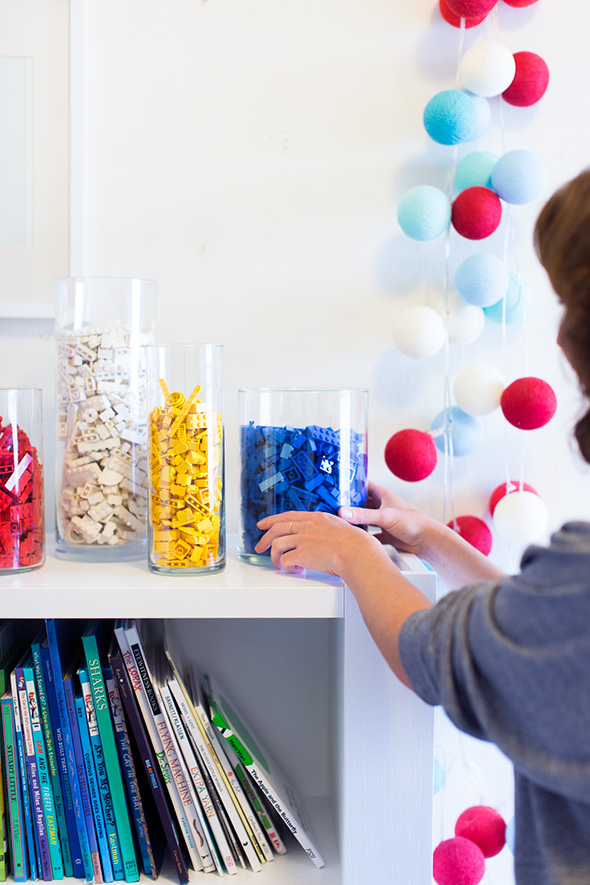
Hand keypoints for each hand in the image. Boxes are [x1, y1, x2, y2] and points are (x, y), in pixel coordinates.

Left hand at [255, 510, 378, 575]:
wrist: (358, 552)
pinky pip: (285, 560)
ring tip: (278, 564)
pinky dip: (286, 566)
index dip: (273, 520)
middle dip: (265, 538)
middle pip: (276, 528)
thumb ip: (326, 529)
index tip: (264, 524)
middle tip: (260, 546)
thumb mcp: (339, 527)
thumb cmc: (356, 544)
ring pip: (277, 544)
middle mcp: (307, 526)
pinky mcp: (302, 554)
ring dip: (274, 556)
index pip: (288, 516)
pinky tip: (294, 570)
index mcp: (316, 517)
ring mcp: (303, 539)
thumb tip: (322, 537)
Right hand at [338, 481, 435, 556]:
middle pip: (361, 503)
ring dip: (355, 521)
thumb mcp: (385, 516)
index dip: (350, 485)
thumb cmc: (414, 523)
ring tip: (339, 523)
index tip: (335, 486)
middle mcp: (383, 506)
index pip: (363, 485)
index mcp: (383, 495)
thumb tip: (342, 512)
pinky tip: (353, 540)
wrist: (428, 542)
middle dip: (349, 505)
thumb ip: (363, 515)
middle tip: (332, 506)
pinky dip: (363, 537)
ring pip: (365, 519)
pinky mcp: (386, 534)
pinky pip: (371, 535)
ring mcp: (384, 521)